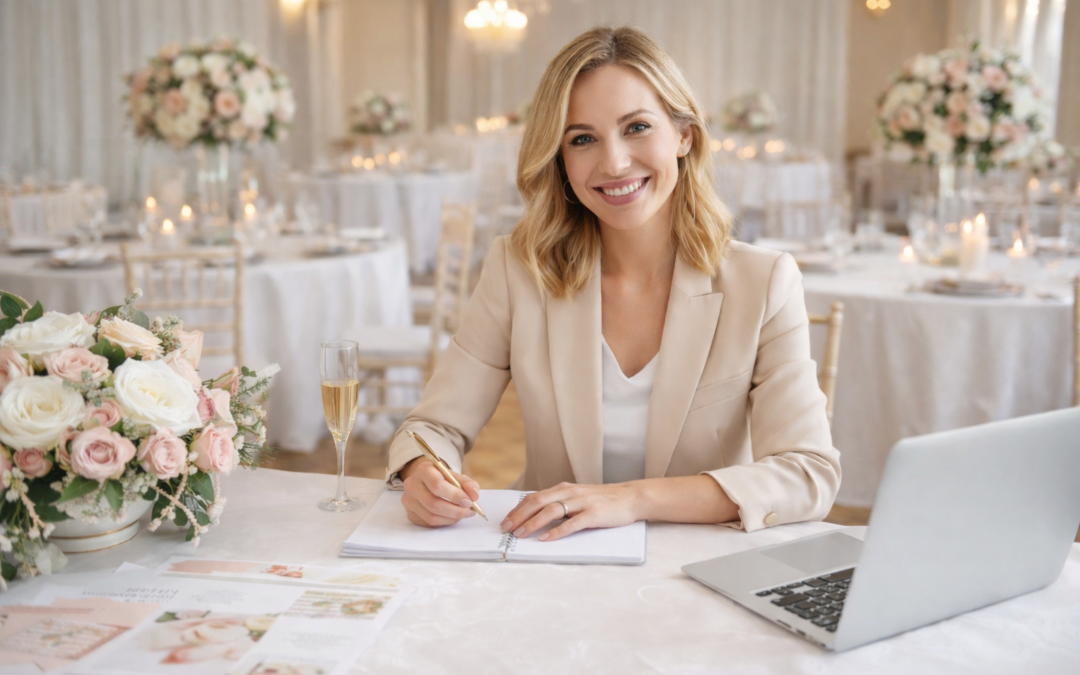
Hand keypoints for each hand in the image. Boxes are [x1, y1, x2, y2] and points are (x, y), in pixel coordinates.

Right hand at [400, 458, 480, 527]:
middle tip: (469, 511)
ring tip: (463, 514)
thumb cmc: (442, 478)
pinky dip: (444, 522)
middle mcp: (412, 485)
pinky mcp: (410, 514)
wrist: (426, 482)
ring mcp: (409, 501)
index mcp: (423, 470)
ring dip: (451, 518)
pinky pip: (428, 523)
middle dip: (455, 510)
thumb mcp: (455, 476)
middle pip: (433, 503)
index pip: (437, 485)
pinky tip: (452, 517)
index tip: (468, 501)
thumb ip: (467, 484)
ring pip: (431, 516)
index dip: (454, 495)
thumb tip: (474, 495)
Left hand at [500, 482, 640, 541]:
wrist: (631, 497)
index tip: (505, 521)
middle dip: (519, 515)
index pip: (534, 497)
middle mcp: (570, 493)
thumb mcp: (578, 497)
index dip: (518, 509)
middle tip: (506, 528)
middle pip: (538, 502)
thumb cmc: (603, 500)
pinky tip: (547, 539)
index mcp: (564, 489)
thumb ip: (560, 503)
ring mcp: (582, 503)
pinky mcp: (594, 514)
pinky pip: (572, 523)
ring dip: (534, 523)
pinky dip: (558, 531)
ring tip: (521, 534)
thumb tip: (536, 515)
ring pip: (552, 511)